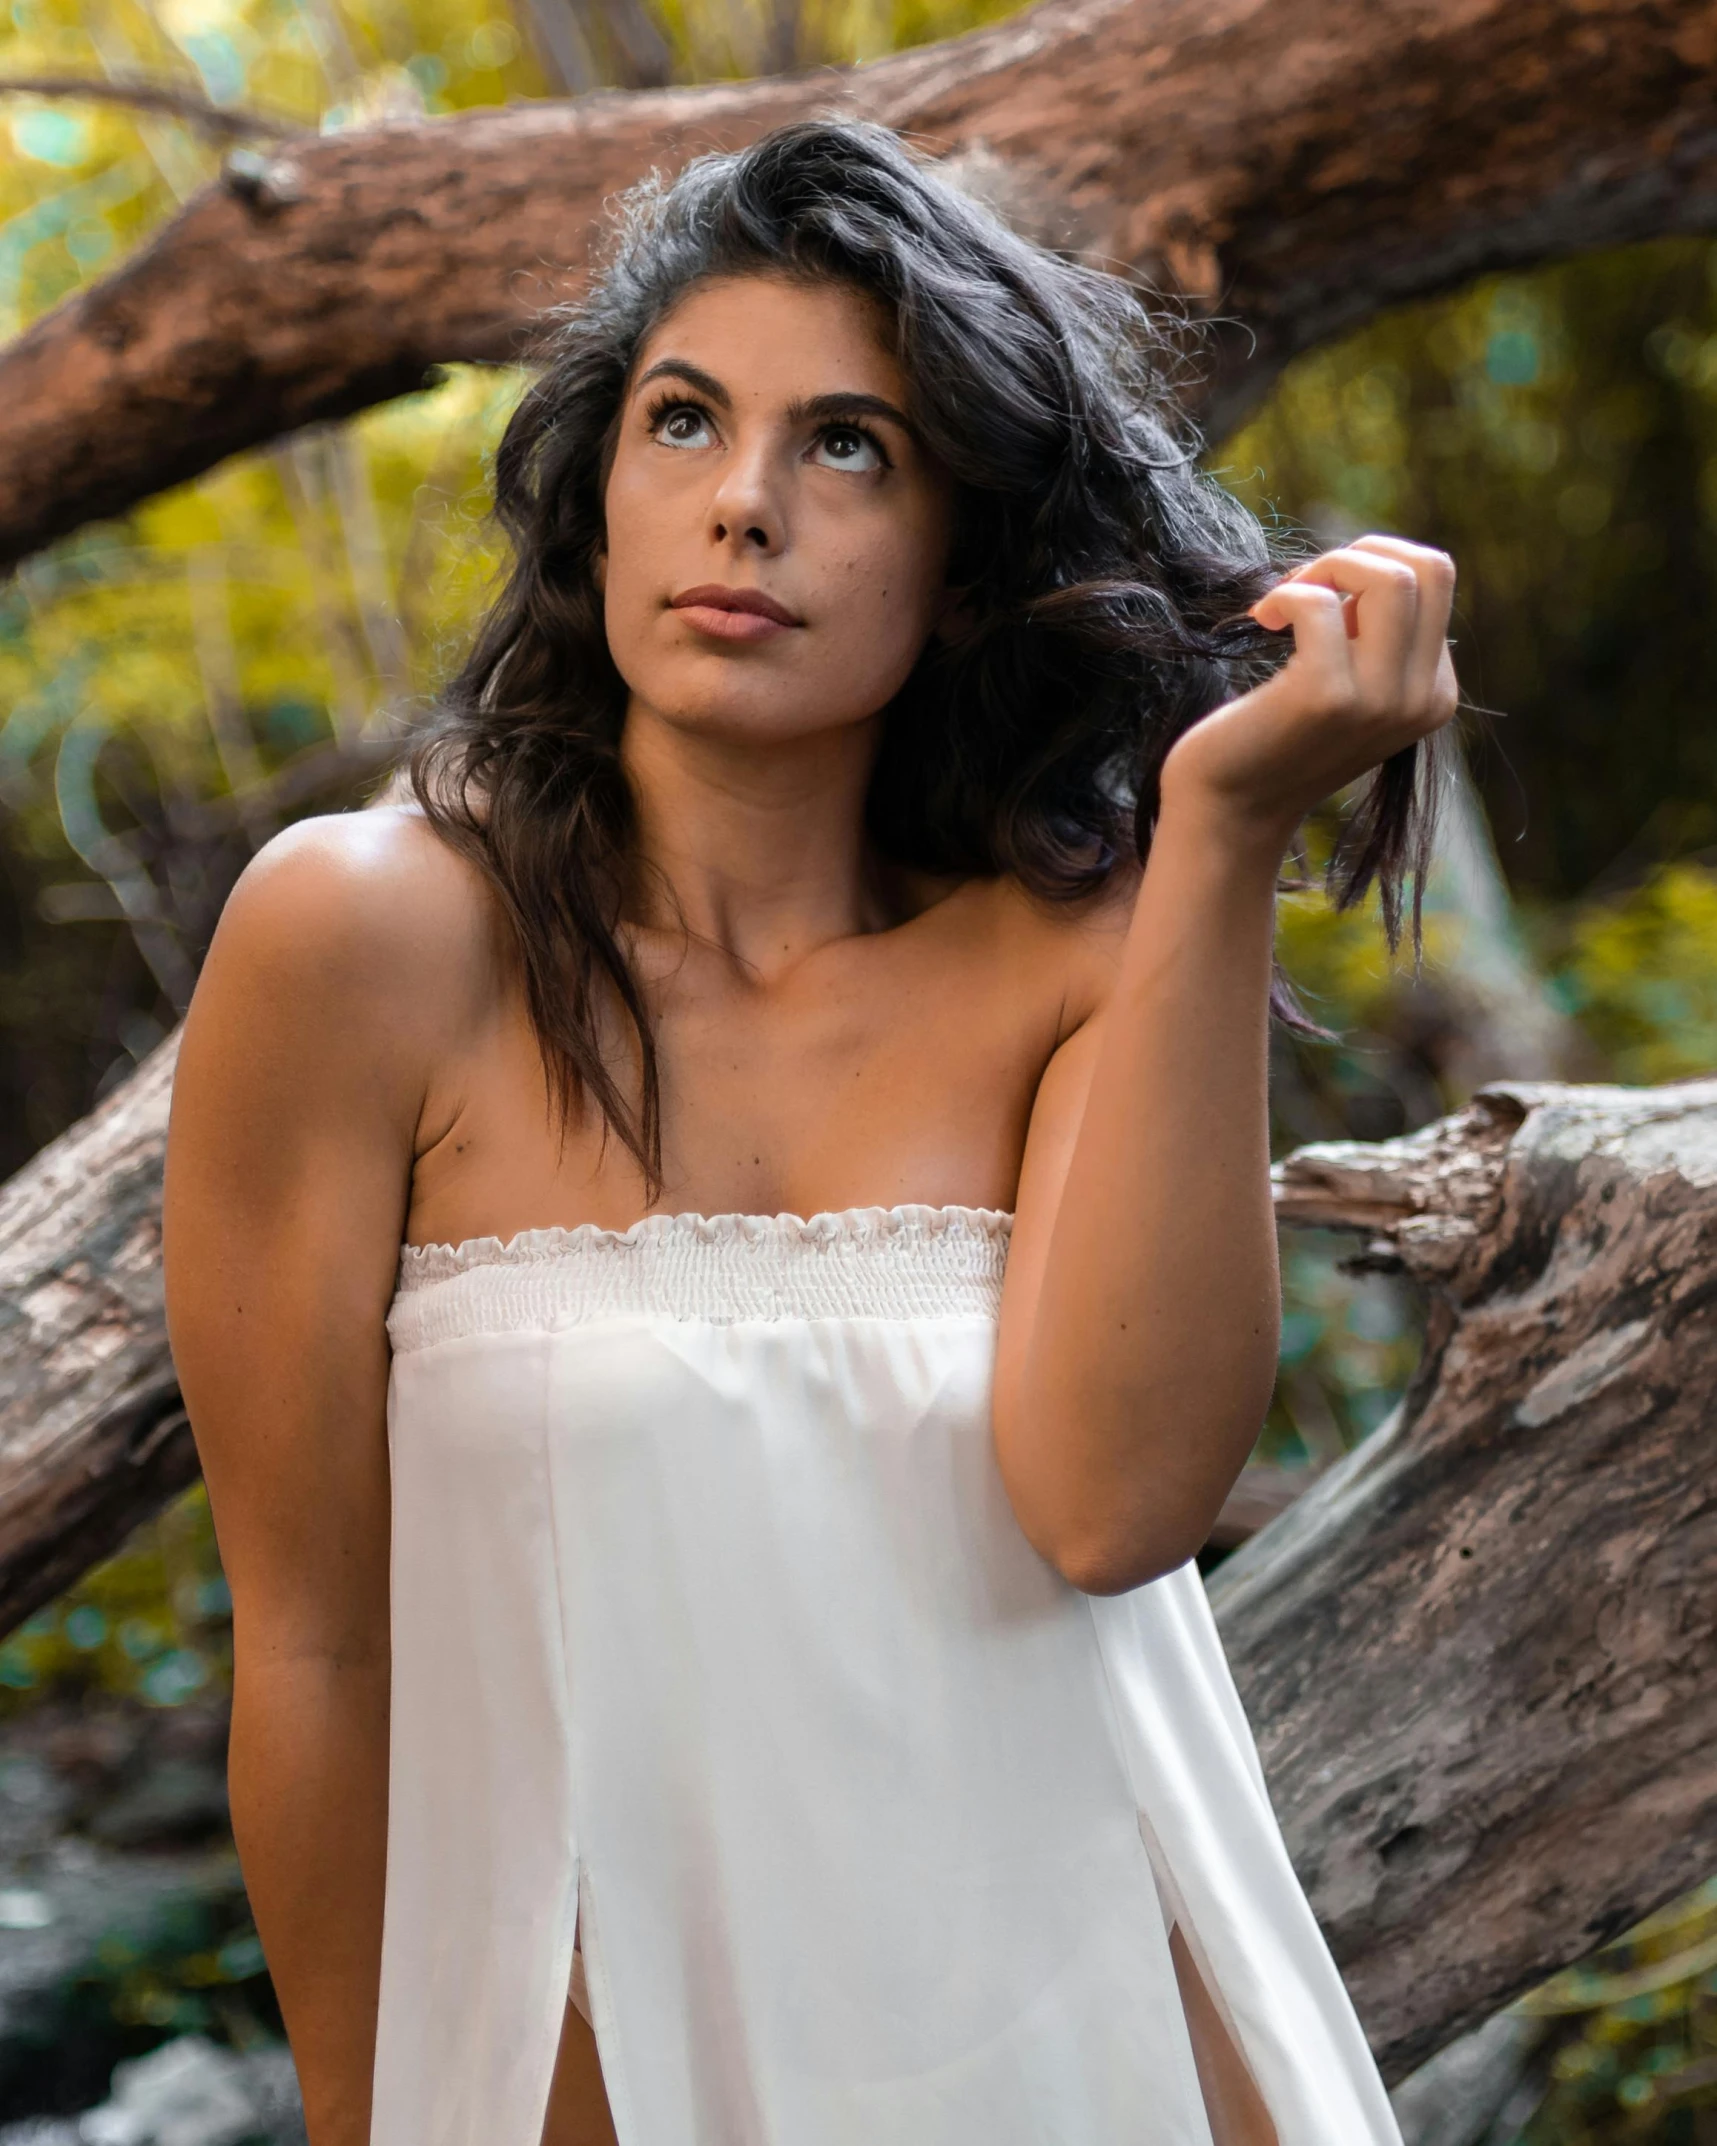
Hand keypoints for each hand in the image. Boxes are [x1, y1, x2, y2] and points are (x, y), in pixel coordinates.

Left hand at [1159, 534, 1458, 856]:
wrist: (1230, 808)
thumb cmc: (1277, 735)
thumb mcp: (1351, 685)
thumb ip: (1376, 636)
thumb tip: (1370, 559)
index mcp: (1435, 694)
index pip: (1436, 582)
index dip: (1372, 568)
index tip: (1322, 597)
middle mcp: (1421, 701)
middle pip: (1428, 570)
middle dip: (1360, 555)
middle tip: (1306, 586)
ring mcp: (1379, 702)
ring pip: (1391, 578)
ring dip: (1327, 567)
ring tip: (1284, 599)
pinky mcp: (1326, 699)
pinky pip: (1318, 604)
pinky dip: (1283, 596)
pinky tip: (1259, 619)